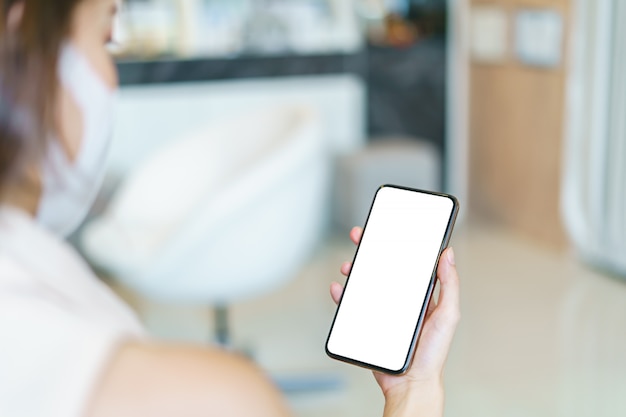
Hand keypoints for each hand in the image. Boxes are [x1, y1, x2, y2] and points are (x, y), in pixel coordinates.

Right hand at [330, 227, 459, 415]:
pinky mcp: (368, 323)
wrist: (411, 382)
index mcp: (420, 295)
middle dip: (370, 250)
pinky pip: (352, 305)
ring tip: (350, 265)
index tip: (388, 229)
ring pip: (365, 283)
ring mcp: (383, 311)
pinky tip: (339, 289)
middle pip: (382, 267)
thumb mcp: (448, 316)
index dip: (397, 244)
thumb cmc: (433, 354)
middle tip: (360, 236)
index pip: (407, 263)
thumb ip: (450, 285)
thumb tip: (449, 255)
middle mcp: (400, 300)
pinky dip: (342, 295)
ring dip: (355, 270)